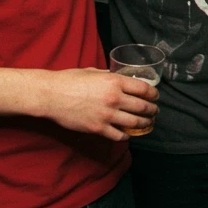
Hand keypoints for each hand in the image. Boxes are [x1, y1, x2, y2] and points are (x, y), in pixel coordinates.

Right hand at [40, 68, 158, 141]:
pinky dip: (126, 135)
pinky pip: (118, 135)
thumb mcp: (94, 72)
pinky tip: (128, 134)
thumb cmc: (70, 80)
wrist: (51, 95)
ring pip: (134, 122)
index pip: (144, 89)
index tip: (156, 96)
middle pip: (142, 107)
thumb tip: (119, 77)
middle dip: (152, 110)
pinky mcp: (98, 128)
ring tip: (148, 123)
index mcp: (115, 82)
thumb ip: (109, 76)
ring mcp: (106, 115)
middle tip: (155, 111)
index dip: (154, 94)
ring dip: (144, 123)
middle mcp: (114, 98)